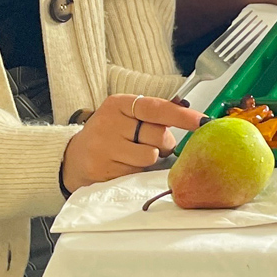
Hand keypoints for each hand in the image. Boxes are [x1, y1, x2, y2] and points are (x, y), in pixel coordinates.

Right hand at [61, 93, 202, 192]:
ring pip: (150, 156)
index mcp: (119, 104)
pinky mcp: (102, 169)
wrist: (73, 158)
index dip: (183, 116)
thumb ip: (154, 115)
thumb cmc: (110, 135)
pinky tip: (123, 165)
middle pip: (158, 135)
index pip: (157, 108)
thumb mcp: (126, 116)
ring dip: (150, 159)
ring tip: (134, 155)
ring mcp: (104, 147)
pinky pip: (136, 172)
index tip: (203, 121)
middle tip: (151, 144)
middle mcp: (109, 122)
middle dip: (164, 143)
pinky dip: (136, 171)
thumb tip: (194, 117)